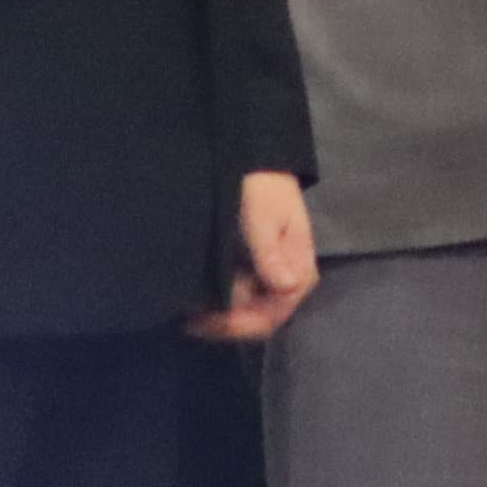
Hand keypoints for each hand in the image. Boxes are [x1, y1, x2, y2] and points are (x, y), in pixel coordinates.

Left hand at [188, 171, 318, 343]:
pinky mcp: (256, 274)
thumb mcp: (264, 216)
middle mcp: (289, 283)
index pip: (271, 315)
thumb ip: (270, 251)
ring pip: (246, 313)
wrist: (253, 162)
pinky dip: (218, 303)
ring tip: (187, 305)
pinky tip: (196, 298)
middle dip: (224, 322)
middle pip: (258, 320)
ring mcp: (272, 280)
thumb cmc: (261, 187)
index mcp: (299, 273)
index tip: (203, 316)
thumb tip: (286, 287)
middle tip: (188, 316)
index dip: (238, 323)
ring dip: (218, 314)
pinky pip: (239, 300)